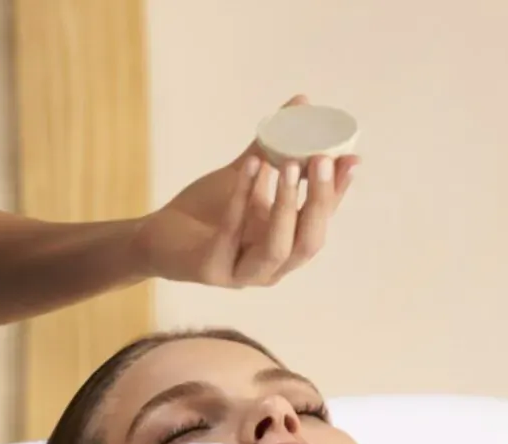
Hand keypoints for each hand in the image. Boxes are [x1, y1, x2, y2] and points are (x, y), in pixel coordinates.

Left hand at [133, 94, 358, 287]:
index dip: (337, 192)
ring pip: (277, 247)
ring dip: (285, 205)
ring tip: (286, 163)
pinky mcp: (212, 271)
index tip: (349, 158)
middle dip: (318, 201)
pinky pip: (232, 233)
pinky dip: (243, 196)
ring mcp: (244, 274)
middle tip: (321, 159)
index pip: (322, 221)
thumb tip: (303, 104)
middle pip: (309, 242)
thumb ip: (274, 146)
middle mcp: (273, 267)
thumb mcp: (247, 175)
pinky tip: (249, 166)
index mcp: (288, 245)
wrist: (158, 236)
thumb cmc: (208, 209)